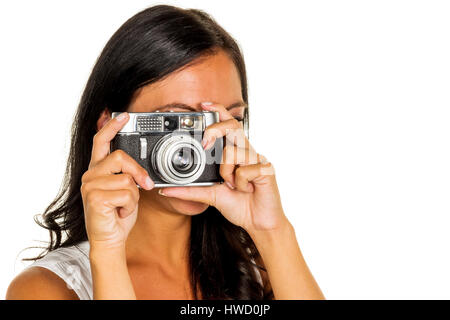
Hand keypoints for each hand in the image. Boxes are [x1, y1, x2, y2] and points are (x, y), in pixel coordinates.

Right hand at [80, 112, 153, 249]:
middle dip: (138, 172)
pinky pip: (127, 194)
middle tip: (146, 185)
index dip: (112, 127)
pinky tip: (119, 213)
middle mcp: (91, 175)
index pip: (101, 141)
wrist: (110, 239)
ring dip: (134, 196)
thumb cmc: (118, 214)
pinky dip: (130, 206)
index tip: (123, 115)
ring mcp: (90, 186)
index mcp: (98, 170)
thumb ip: (127, 174)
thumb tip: (138, 165)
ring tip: (124, 206)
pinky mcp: (95, 198)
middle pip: (121, 157)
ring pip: (127, 180)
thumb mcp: (126, 189)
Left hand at [160, 103, 287, 233]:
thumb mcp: (210, 196)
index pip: (228, 124)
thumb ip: (189, 190)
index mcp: (235, 153)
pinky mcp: (267, 169)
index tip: (203, 105)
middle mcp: (246, 151)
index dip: (219, 110)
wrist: (258, 222)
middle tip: (205, 144)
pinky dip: (240, 184)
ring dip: (227, 173)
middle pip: (232, 126)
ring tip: (233, 185)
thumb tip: (165, 190)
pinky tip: (246, 190)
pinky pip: (245, 170)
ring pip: (233, 152)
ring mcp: (258, 159)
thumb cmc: (239, 205)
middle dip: (216, 130)